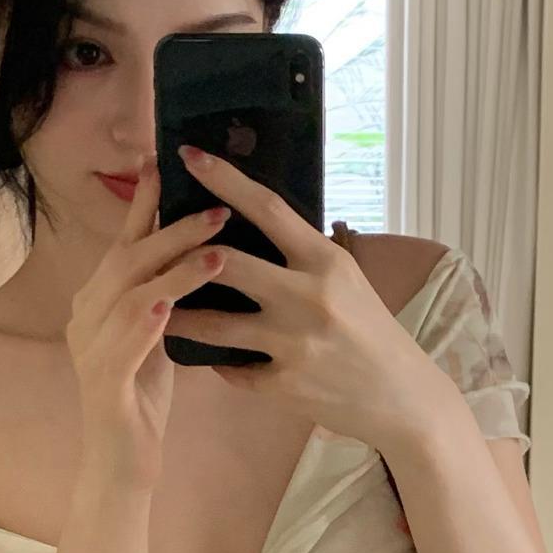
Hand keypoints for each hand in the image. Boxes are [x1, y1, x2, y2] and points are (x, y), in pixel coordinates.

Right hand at [65, 155, 229, 495]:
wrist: (120, 467)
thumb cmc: (141, 401)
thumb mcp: (157, 338)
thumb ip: (166, 297)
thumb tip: (204, 250)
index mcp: (98, 302)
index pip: (124, 241)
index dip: (146, 202)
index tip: (171, 163)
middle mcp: (85, 316)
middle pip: (126, 257)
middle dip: (172, 227)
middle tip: (218, 207)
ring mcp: (88, 348)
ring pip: (128, 292)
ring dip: (173, 266)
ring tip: (217, 249)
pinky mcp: (101, 382)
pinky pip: (124, 341)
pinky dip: (150, 318)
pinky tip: (174, 304)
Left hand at [174, 148, 437, 456]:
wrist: (400, 397)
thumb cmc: (368, 329)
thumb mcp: (345, 278)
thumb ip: (300, 253)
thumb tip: (250, 216)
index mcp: (326, 261)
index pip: (267, 208)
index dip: (224, 179)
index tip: (189, 155)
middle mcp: (310, 297)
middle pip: (227, 263)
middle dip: (184, 254)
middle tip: (153, 246)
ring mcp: (295, 343)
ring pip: (214, 324)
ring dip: (179, 315)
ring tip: (156, 305)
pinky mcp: (285, 384)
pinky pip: (232, 367)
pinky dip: (216, 361)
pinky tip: (205, 356)